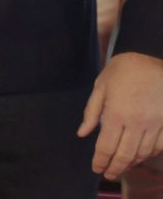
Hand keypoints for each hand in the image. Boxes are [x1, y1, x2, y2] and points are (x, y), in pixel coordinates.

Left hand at [80, 52, 162, 179]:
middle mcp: (136, 123)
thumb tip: (82, 133)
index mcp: (117, 113)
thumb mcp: (102, 84)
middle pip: (124, 155)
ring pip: (142, 154)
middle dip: (115, 168)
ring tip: (122, 167)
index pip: (106, 146)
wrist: (158, 64)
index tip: (96, 168)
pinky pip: (159, 147)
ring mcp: (155, 125)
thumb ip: (92, 111)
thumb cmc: (126, 69)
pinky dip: (149, 155)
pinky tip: (141, 156)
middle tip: (108, 174)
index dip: (100, 161)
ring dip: (131, 164)